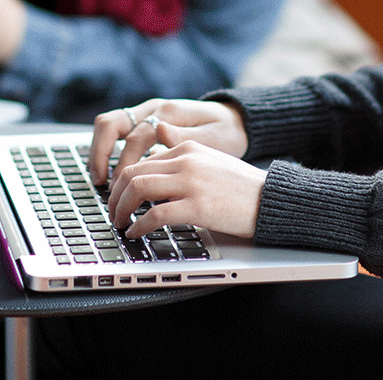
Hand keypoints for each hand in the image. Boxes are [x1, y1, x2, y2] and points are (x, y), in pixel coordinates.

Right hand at [88, 98, 248, 185]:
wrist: (235, 120)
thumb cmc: (226, 132)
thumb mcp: (214, 138)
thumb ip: (185, 136)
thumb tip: (159, 131)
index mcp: (169, 113)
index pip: (135, 138)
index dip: (124, 165)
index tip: (120, 191)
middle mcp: (153, 109)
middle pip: (111, 123)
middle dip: (100, 154)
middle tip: (100, 183)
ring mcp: (147, 112)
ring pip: (109, 124)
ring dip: (99, 151)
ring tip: (100, 180)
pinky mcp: (146, 120)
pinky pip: (118, 130)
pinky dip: (108, 149)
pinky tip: (110, 172)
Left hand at [108, 136, 265, 239]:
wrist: (269, 198)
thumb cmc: (240, 186)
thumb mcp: (209, 161)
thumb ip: (182, 159)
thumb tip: (155, 152)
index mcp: (187, 148)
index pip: (141, 161)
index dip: (122, 183)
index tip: (119, 199)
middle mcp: (186, 160)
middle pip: (132, 172)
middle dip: (115, 196)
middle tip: (113, 213)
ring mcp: (191, 182)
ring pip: (137, 189)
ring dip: (121, 209)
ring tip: (120, 223)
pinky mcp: (197, 205)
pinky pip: (155, 215)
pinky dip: (138, 226)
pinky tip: (136, 233)